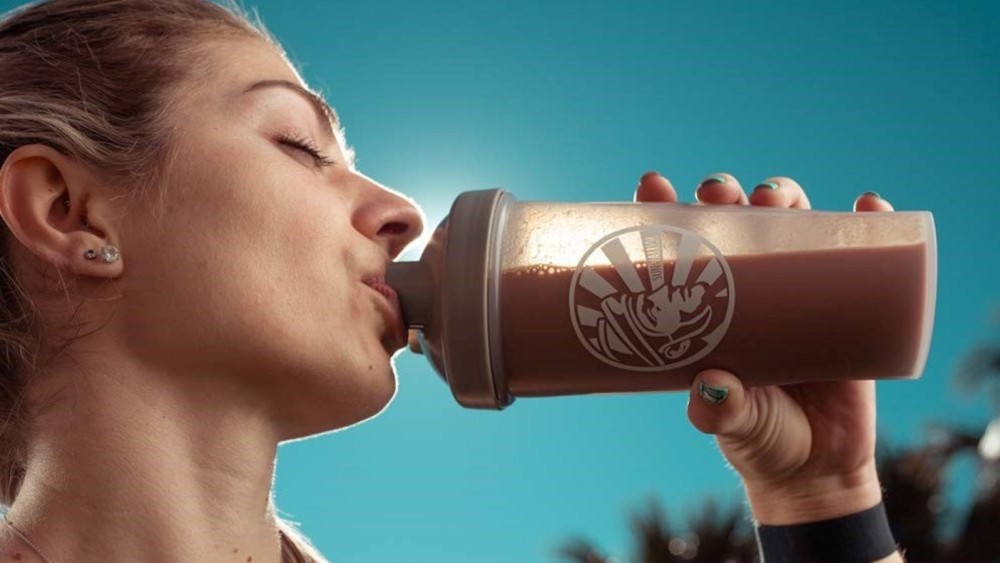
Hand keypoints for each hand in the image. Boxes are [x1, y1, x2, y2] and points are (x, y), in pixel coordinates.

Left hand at [634, 171, 893, 524]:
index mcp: (705, 308)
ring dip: (783, 197)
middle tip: (718, 194)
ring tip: (777, 197)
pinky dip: (868, 223)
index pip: (678, 247)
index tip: (651, 185)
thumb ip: (718, 413)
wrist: (817, 470)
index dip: (662, 210)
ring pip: (790, 226)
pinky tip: (868, 204)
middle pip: (733, 222)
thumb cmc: (759, 438)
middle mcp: (749, 290)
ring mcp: (798, 292)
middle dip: (723, 195)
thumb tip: (710, 388)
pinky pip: (859, 255)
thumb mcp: (730, 425)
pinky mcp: (846, 304)